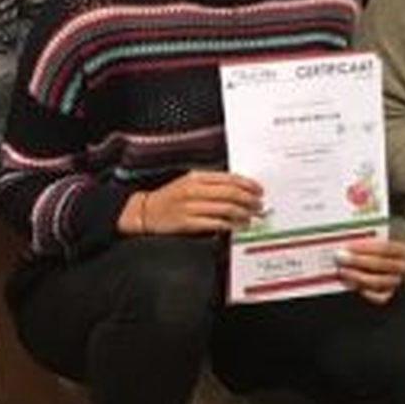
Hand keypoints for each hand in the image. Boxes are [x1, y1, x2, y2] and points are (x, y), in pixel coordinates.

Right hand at [132, 170, 262, 235]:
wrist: (145, 212)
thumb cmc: (170, 197)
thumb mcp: (189, 182)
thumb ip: (211, 184)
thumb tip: (239, 188)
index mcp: (196, 177)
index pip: (229, 178)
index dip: (248, 184)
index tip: (258, 190)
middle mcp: (194, 190)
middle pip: (231, 193)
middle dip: (249, 200)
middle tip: (259, 205)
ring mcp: (190, 207)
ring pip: (225, 209)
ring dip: (243, 214)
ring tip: (251, 217)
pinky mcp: (187, 223)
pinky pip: (214, 223)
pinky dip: (229, 225)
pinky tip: (237, 226)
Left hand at [334, 235, 404, 304]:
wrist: (395, 259)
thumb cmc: (384, 245)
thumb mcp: (382, 236)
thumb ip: (369, 238)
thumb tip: (350, 239)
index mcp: (404, 250)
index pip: (386, 248)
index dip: (366, 247)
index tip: (349, 246)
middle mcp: (403, 267)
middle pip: (381, 264)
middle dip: (358, 261)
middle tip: (340, 257)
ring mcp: (396, 281)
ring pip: (378, 281)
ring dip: (357, 276)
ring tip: (342, 270)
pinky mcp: (388, 293)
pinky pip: (378, 297)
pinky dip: (364, 291)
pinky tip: (351, 282)